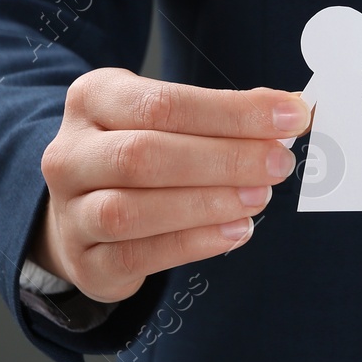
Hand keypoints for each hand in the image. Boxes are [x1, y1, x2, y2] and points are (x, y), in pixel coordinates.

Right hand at [31, 68, 309, 302]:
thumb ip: (225, 114)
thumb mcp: (170, 116)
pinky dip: (193, 244)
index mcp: (93, 98)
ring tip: (259, 198)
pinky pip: (136, 256)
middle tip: (278, 164)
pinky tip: (236, 231)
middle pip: (144, 156)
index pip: (164, 102)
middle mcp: (70, 154)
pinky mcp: (85, 262)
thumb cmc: (141, 149)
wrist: (84, 205)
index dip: (234, 112)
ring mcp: (70, 212)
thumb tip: (291, 111)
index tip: (291, 116)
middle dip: (224, 160)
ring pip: (131, 210)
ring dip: (207, 204)